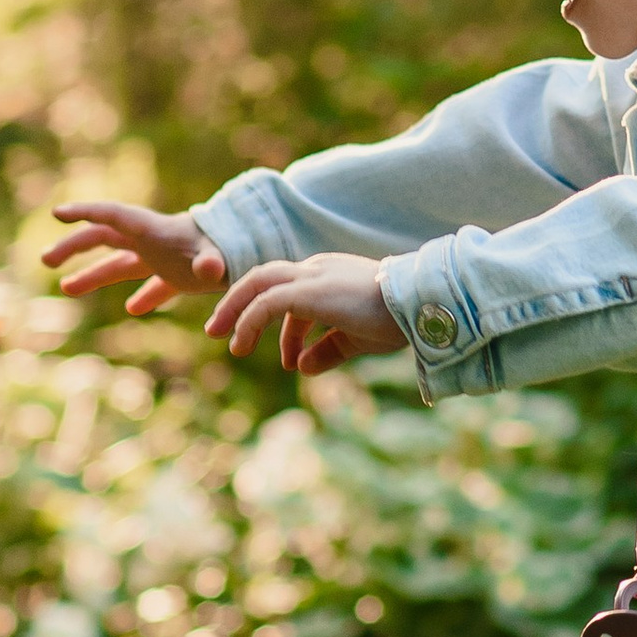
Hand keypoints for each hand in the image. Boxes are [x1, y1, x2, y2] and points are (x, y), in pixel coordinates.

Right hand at [42, 200, 225, 316]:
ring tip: (65, 289)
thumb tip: (208, 271)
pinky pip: (152, 285)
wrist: (257, 252)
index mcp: (152, 231)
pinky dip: (142, 297)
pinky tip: (132, 310)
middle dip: (73, 247)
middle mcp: (152, 241)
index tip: (57, 214)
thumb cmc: (234, 249)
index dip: (83, 213)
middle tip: (46, 261)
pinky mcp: (178, 275)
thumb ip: (210, 261)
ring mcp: (163, 258)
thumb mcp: (218, 255)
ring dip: (92, 276)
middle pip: (103, 238)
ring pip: (119, 264)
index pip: (111, 216)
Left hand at [204, 253, 403, 374]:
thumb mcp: (357, 339)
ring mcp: (311, 276)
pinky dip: (248, 322)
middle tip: (220, 331)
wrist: (417, 305)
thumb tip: (301, 368)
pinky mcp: (307, 290)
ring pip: (258, 283)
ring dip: (234, 308)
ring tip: (219, 335)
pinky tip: (241, 343)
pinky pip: (265, 303)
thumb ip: (328, 350)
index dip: (287, 330)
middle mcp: (317, 268)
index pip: (293, 294)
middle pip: (265, 277)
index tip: (291, 361)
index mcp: (329, 275)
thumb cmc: (396, 319)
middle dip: (239, 303)